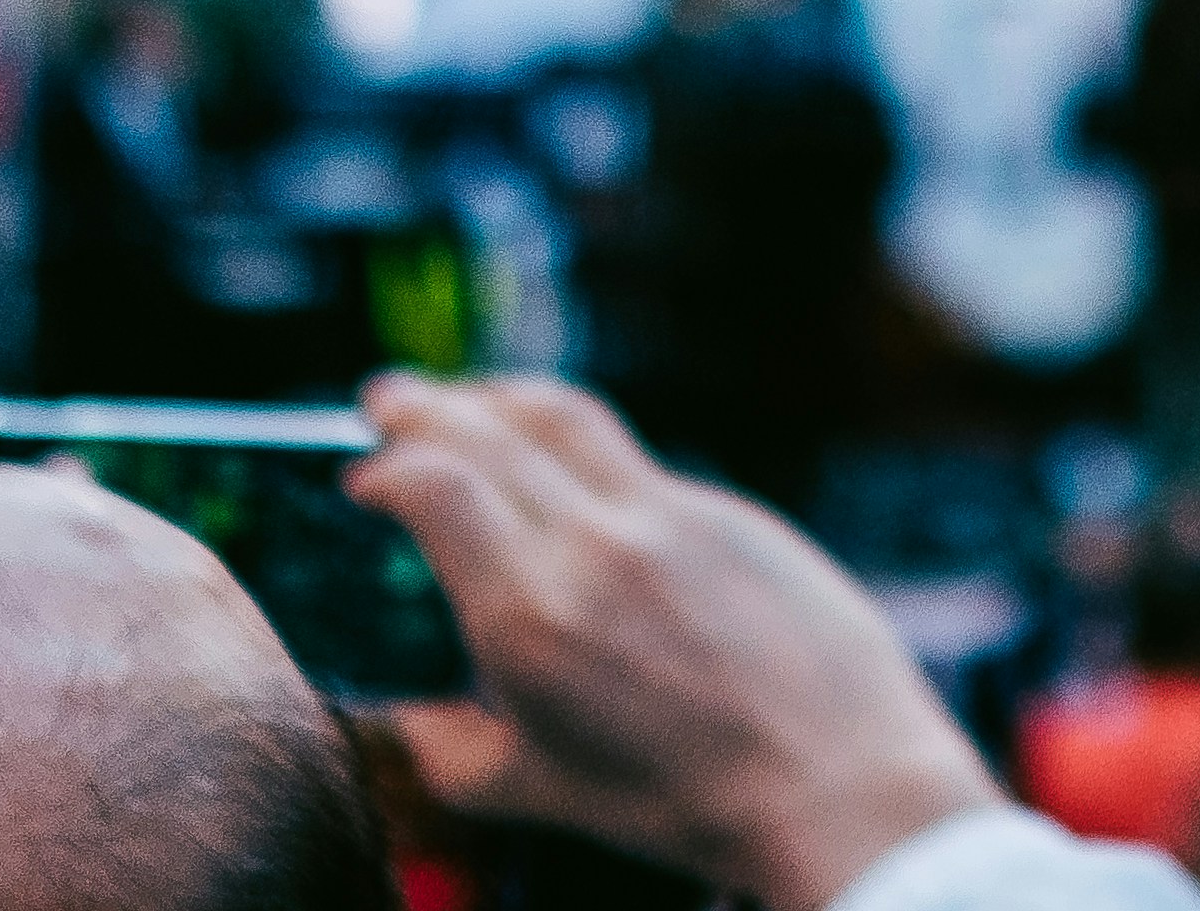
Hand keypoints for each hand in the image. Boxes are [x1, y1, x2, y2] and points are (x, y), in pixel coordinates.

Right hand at [346, 373, 1000, 910]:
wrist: (834, 779)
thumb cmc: (684, 802)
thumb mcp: (541, 792)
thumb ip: (448, 752)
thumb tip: (393, 722)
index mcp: (531, 616)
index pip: (437, 487)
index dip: (388, 467)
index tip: (365, 475)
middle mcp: (592, 545)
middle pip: (490, 431)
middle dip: (425, 408)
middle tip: (388, 401)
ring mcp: (667, 513)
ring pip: (567, 417)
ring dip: (502, 396)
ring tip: (470, 398)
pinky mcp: (726, 509)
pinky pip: (637, 459)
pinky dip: (584, 449)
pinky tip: (574, 468)